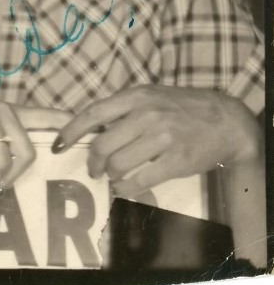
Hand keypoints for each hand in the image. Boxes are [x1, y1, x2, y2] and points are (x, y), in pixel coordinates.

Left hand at [54, 85, 261, 198]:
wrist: (225, 119)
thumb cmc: (182, 107)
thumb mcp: (150, 96)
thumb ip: (123, 109)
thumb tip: (92, 129)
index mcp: (136, 97)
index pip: (93, 114)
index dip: (71, 132)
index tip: (57, 145)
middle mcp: (146, 115)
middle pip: (103, 145)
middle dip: (94, 162)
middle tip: (94, 170)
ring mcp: (162, 138)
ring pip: (119, 165)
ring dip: (111, 175)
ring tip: (114, 175)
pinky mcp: (176, 161)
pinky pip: (140, 180)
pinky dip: (126, 188)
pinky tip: (126, 187)